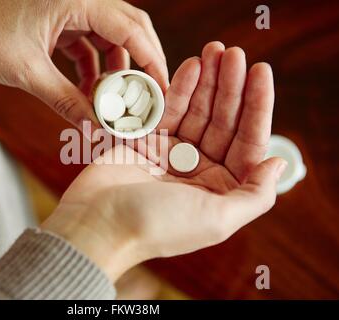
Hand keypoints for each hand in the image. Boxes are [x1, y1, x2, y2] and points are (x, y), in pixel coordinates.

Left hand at [0, 0, 167, 129]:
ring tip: (113, 102)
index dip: (152, 59)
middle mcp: (80, 1)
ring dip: (116, 71)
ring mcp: (72, 11)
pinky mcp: (63, 24)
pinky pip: (91, 46)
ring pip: (111, 40)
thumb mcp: (27, 71)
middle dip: (141, 64)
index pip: (130, 28)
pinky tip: (91, 93)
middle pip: (129, 29)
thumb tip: (93, 130)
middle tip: (148, 95)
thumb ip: (64, 101)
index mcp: (76, 1)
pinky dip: (95, 70)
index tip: (162, 89)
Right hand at [43, 42, 286, 281]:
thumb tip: (278, 164)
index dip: (257, 106)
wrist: (98, 224)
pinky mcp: (145, 142)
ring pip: (195, 112)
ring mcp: (171, 155)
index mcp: (220, 190)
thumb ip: (255, 195)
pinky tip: (190, 66)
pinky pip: (166, 111)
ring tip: (213, 51)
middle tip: (234, 54)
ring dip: (206, 82)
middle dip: (230, 87)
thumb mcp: (217, 220)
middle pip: (222, 122)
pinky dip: (178, 89)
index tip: (260, 71)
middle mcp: (198, 171)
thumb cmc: (157, 227)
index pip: (247, 141)